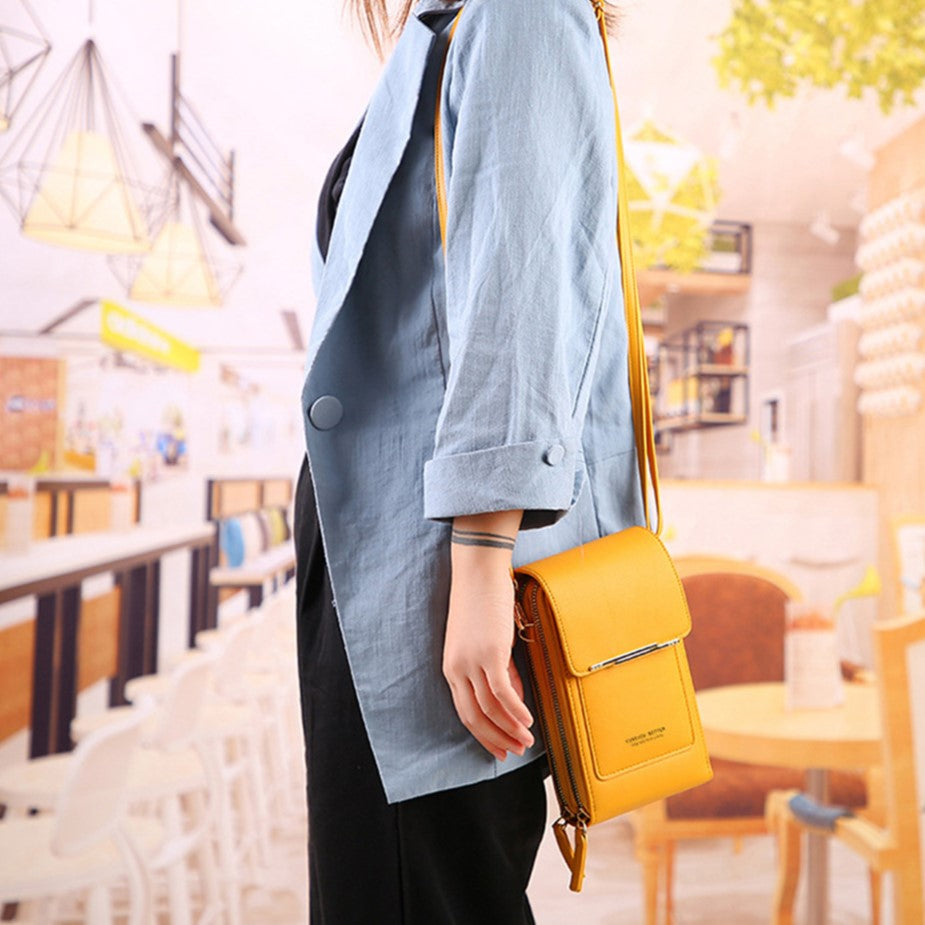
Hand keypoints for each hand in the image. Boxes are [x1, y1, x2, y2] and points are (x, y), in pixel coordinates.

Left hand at [442, 511, 534, 760]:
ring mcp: (471, 661)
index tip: (499, 750)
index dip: (483, 734)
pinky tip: (527, 721)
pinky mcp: (489, 652)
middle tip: (513, 753)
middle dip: (495, 739)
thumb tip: (513, 697)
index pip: (465, 712)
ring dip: (509, 729)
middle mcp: (457, 668)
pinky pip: (502, 691)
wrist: (478, 572)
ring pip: (489, 708)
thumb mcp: (486, 642)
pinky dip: (515, 710)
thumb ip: (498, 670)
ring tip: (526, 742)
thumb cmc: (483, 602)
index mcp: (451, 668)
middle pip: (473, 716)